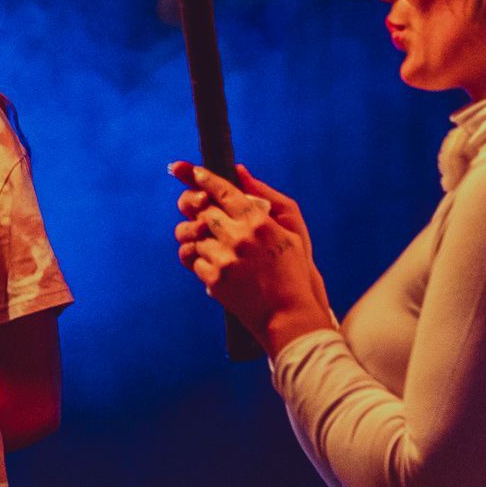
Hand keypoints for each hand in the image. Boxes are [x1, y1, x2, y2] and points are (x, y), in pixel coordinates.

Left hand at [170, 161, 333, 355]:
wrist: (288, 316)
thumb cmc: (293, 271)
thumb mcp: (290, 231)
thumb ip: (265, 197)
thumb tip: (239, 171)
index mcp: (259, 222)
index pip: (223, 191)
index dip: (204, 178)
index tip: (194, 173)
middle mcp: (239, 237)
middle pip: (201, 210)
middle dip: (193, 206)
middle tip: (193, 209)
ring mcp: (225, 259)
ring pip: (192, 236)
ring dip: (195, 237)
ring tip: (206, 243)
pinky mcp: (215, 279)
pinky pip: (193, 260)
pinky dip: (198, 260)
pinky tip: (211, 264)